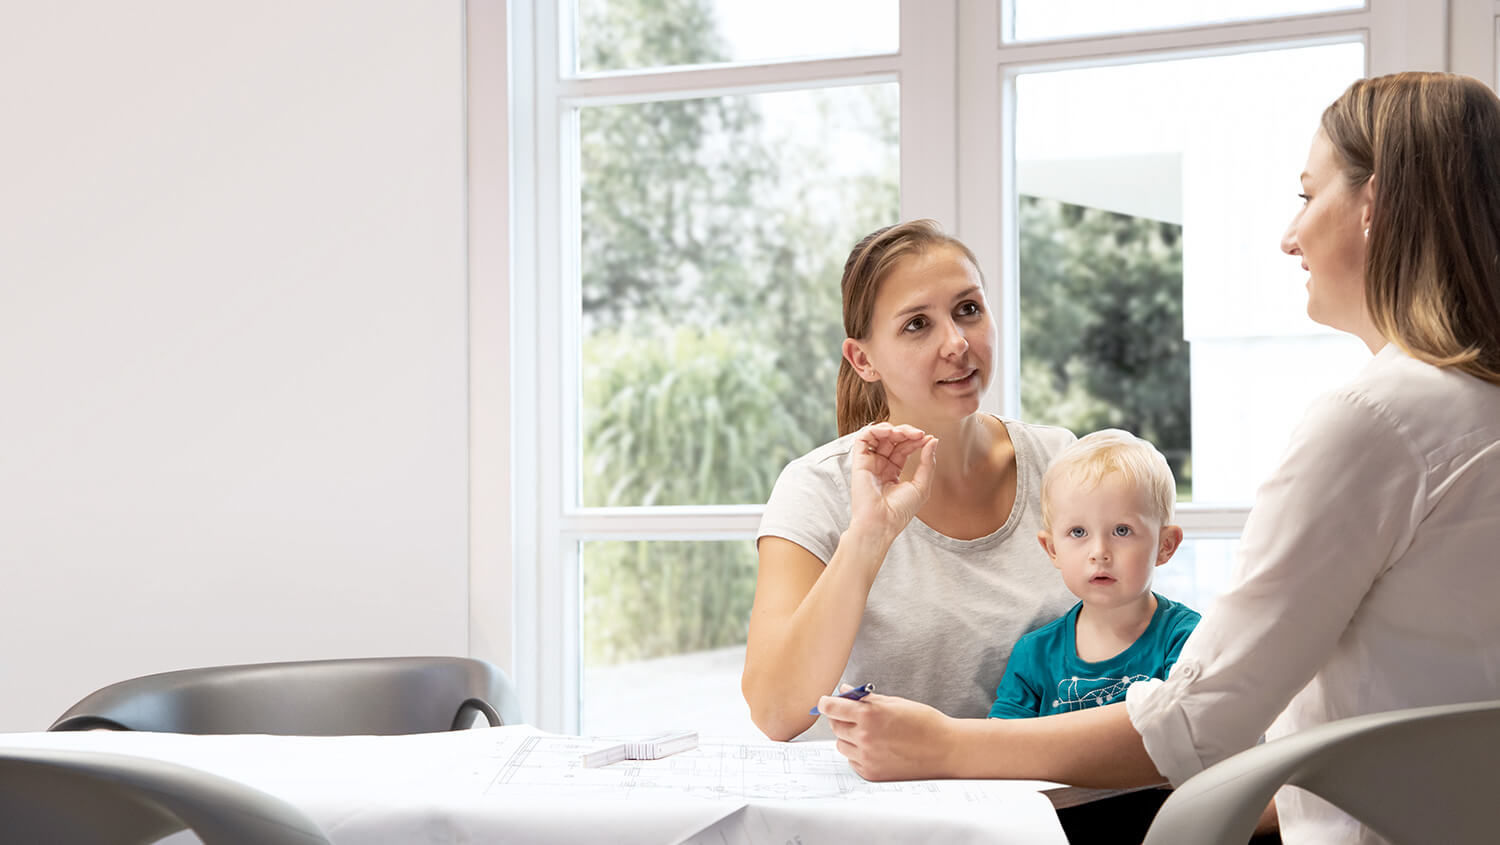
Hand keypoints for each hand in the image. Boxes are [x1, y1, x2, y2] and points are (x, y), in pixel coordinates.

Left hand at [818, 688, 956, 780]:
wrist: (946, 750)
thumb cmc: (924, 723)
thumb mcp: (895, 703)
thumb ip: (865, 699)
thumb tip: (844, 692)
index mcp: (869, 715)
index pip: (832, 707)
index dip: (826, 703)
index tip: (826, 702)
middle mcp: (864, 737)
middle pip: (835, 726)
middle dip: (841, 718)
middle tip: (853, 716)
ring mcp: (867, 757)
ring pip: (841, 744)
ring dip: (848, 737)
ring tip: (869, 733)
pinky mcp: (871, 773)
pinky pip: (852, 761)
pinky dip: (858, 753)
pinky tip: (876, 748)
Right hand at [848, 423, 936, 540]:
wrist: (882, 523)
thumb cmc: (900, 511)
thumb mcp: (922, 485)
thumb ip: (927, 462)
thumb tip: (933, 440)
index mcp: (893, 472)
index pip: (904, 448)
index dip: (916, 440)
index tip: (928, 438)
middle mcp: (880, 465)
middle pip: (893, 439)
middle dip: (907, 432)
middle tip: (919, 434)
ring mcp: (869, 462)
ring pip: (879, 435)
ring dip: (894, 429)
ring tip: (906, 433)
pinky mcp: (859, 461)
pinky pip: (863, 437)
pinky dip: (876, 429)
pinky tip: (890, 432)